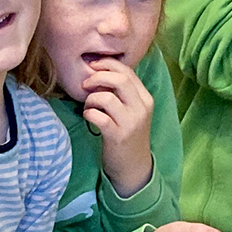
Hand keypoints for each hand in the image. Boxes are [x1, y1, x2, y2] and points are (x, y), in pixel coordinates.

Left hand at [79, 59, 154, 197]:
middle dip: (97, 77)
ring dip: (91, 99)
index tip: (92, 65)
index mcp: (145, 98)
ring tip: (88, 106)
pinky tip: (88, 117)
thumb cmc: (127, 134)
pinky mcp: (118, 136)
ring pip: (106, 97)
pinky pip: (98, 116)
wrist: (133, 167)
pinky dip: (88, 113)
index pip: (127, 71)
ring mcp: (130, 123)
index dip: (107, 64)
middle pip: (119, 79)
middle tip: (85, 84)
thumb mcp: (132, 111)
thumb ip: (122, 93)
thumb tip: (99, 71)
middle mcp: (141, 108)